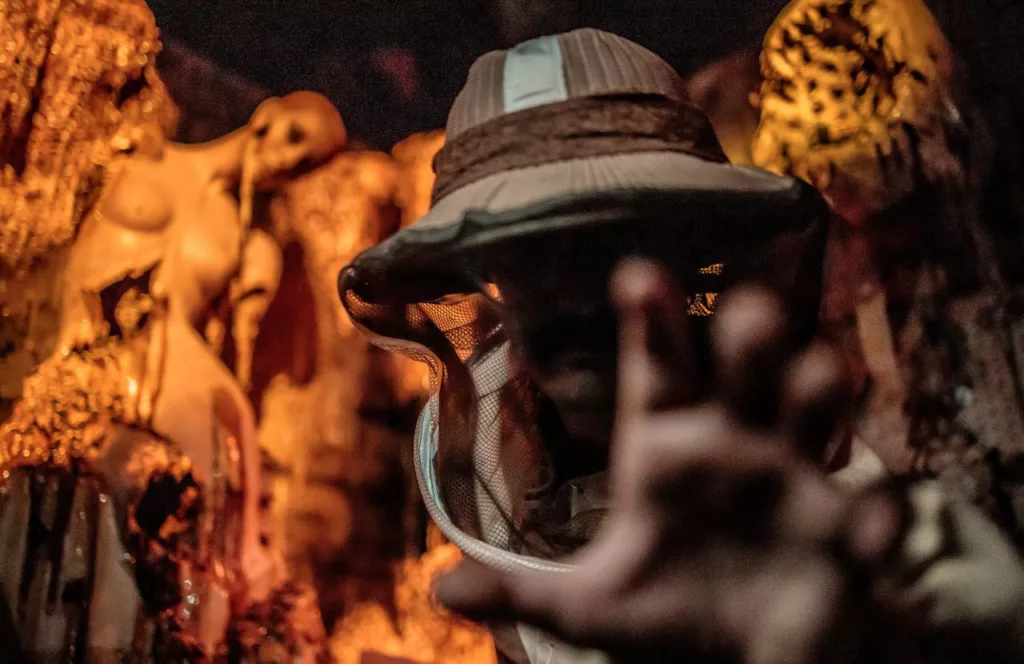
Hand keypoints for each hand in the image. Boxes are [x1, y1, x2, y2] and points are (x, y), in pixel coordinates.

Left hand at [436, 258, 901, 662]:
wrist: (740, 662)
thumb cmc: (665, 618)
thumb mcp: (590, 610)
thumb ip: (524, 594)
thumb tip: (443, 588)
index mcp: (667, 445)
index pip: (659, 368)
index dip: (652, 322)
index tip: (637, 274)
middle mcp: (735, 441)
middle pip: (744, 369)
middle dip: (750, 337)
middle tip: (749, 310)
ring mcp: (797, 479)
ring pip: (815, 411)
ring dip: (820, 391)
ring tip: (821, 375)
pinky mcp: (850, 534)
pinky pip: (875, 511)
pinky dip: (881, 511)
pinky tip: (874, 519)